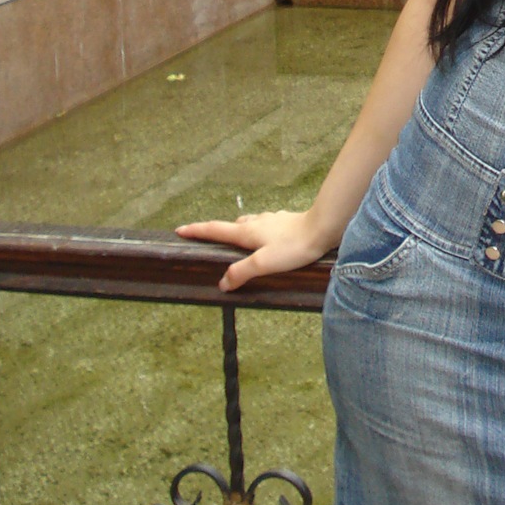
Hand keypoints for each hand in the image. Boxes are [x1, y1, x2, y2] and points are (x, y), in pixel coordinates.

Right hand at [176, 209, 333, 292]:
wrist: (323, 228)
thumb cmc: (294, 246)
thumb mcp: (263, 263)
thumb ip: (241, 272)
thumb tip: (222, 283)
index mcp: (247, 232)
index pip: (216, 230)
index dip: (197, 230)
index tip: (180, 229)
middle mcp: (258, 223)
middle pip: (232, 226)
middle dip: (219, 231)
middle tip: (209, 238)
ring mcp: (273, 221)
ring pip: (251, 223)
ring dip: (241, 230)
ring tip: (238, 238)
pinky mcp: (287, 223)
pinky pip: (268, 225)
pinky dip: (261, 231)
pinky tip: (269, 236)